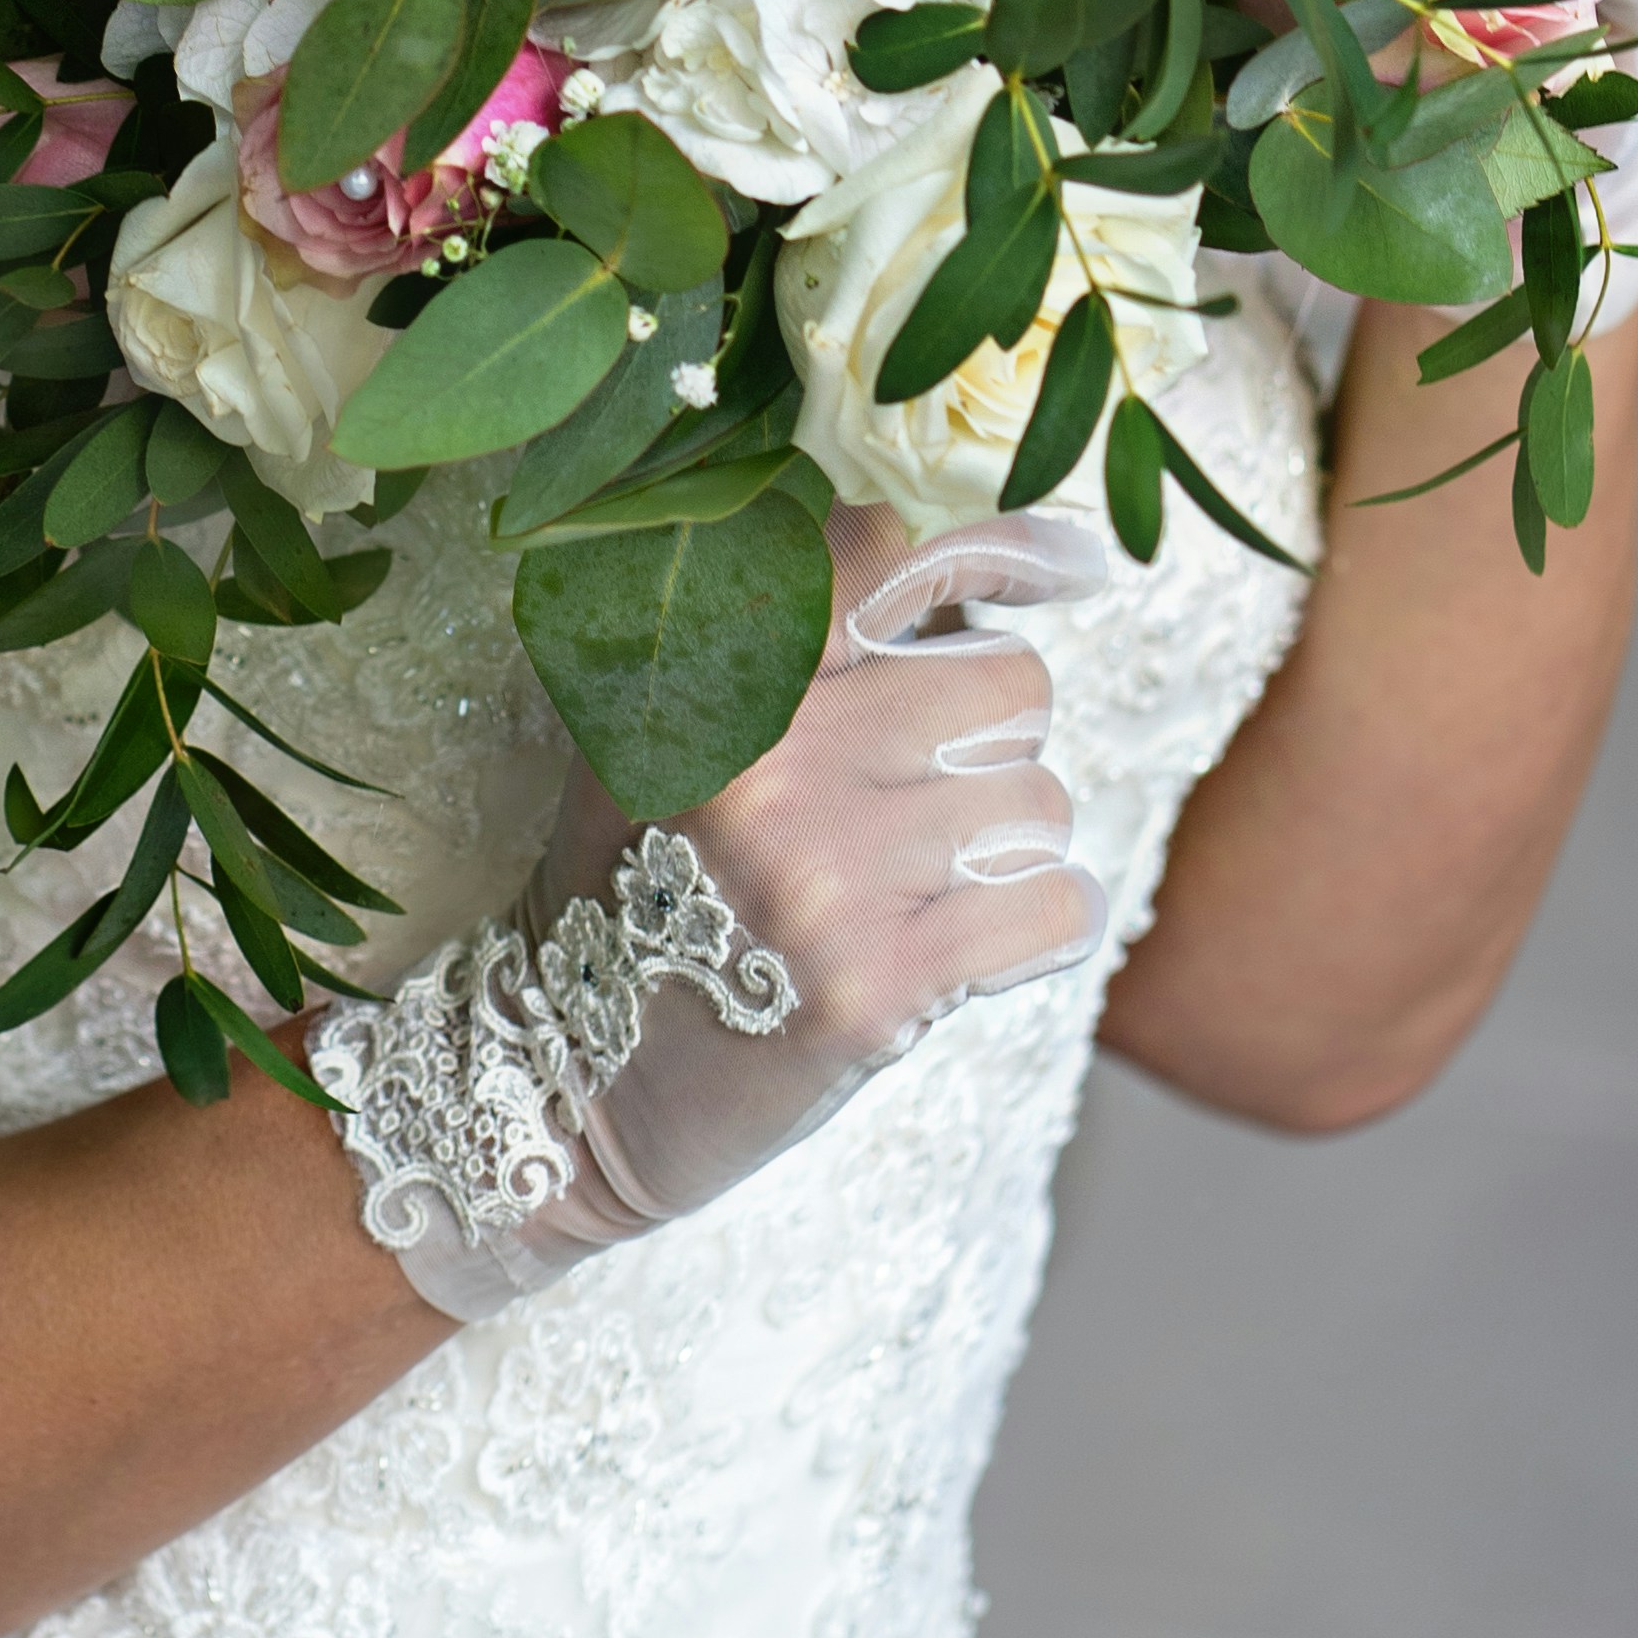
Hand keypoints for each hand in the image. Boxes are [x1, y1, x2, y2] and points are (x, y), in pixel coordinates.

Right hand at [320, 507, 1108, 1314]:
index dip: (999, 545)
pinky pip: (1054, 908)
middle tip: (921, 797)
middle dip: (991, 739)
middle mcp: (767, 765)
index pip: (882, 553)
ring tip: (916, 888)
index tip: (1067, 564)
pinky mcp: (877, 987)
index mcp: (710, 683)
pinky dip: (1044, 925)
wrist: (571, 1091)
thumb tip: (936, 555)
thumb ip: (763, 644)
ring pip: (1038, 803)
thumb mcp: (645, 740)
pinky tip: (974, 944)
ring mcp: (823, 878)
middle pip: (1007, 682)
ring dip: (1006, 848)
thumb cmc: (628, 899)